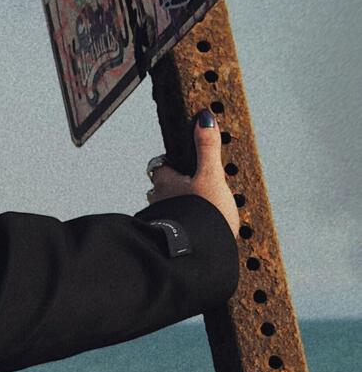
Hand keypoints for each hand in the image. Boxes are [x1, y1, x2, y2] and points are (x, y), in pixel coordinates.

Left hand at [146, 111, 240, 238]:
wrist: (198, 253)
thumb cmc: (203, 214)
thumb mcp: (212, 176)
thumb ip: (208, 148)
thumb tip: (204, 119)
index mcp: (166, 183)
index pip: (160, 168)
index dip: (168, 164)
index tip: (174, 162)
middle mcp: (158, 202)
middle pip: (159, 190)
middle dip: (169, 188)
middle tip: (184, 187)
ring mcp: (161, 222)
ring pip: (163, 211)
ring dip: (172, 210)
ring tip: (188, 212)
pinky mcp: (168, 240)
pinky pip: (170, 230)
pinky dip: (177, 228)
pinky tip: (189, 234)